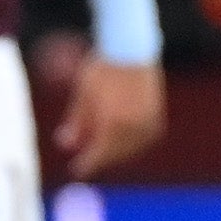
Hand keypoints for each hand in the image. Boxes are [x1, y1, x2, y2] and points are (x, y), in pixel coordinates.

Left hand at [56, 55, 163, 177]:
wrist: (131, 50)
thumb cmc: (102, 69)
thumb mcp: (83, 94)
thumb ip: (75, 122)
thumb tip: (64, 145)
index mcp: (113, 122)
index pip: (98, 154)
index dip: (86, 164)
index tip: (76, 170)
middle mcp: (133, 126)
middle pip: (114, 154)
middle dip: (100, 157)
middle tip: (87, 158)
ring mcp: (148, 124)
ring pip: (129, 150)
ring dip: (114, 151)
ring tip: (101, 145)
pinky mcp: (156, 120)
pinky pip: (141, 141)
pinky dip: (128, 142)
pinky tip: (117, 138)